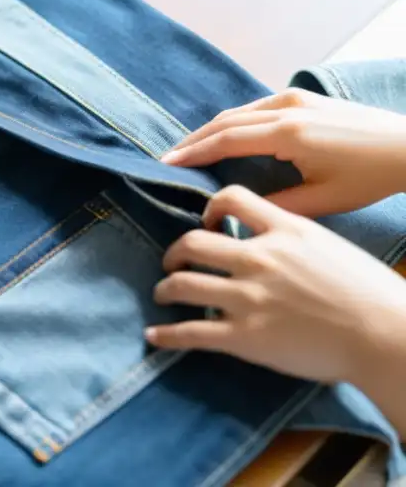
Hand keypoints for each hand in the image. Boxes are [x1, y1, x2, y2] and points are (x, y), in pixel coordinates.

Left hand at [145, 186, 405, 384]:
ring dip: (165, 288)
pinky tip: (153, 336)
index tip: (204, 221)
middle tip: (171, 261)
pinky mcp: (243, 337)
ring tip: (162, 293)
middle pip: (193, 241)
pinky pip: (191, 332)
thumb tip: (271, 239)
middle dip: (175, 251)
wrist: (386, 337)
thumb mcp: (330, 246)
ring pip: (182, 284)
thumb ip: (293, 238)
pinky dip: (166, 335)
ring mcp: (247, 297)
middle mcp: (258, 258)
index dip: (208, 207)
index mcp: (284, 230)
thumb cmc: (372, 294)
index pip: (231, 197)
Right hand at [162, 89, 405, 216]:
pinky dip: (233, 121)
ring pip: (238, 112)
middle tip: (167, 157)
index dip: (193, 153)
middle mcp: (285, 109)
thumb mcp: (323, 200)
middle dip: (193, 140)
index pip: (225, 140)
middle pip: (224, 122)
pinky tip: (224, 135)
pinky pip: (255, 107)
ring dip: (210, 129)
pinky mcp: (303, 98)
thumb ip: (278, 204)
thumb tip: (241, 209)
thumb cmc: (370, 178)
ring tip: (188, 148)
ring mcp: (294, 99)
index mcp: (288, 135)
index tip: (166, 164)